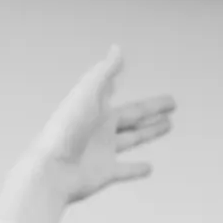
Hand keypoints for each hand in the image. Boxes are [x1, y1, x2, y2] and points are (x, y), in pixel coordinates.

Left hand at [19, 48, 174, 203]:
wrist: (50, 170)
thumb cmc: (64, 130)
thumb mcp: (86, 95)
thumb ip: (103, 73)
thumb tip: (116, 49)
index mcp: (95, 111)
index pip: (120, 97)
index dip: (132, 90)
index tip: (137, 80)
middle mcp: (100, 131)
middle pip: (132, 118)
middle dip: (152, 111)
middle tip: (172, 104)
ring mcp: (102, 152)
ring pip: (132, 140)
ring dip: (150, 132)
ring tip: (168, 125)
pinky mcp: (104, 173)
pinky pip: (125, 171)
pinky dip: (137, 169)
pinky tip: (149, 168)